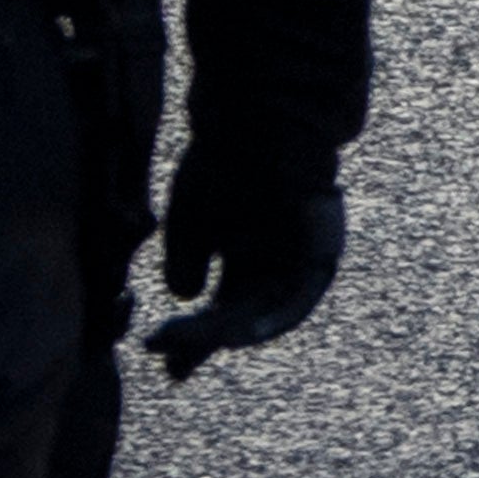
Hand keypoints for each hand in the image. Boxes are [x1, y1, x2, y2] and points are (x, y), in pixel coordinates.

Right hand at [142, 166, 343, 376]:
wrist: (258, 125)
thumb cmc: (222, 164)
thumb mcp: (191, 217)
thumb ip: (185, 258)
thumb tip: (185, 296)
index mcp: (240, 258)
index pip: (218, 308)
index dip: (191, 335)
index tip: (157, 352)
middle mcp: (270, 267)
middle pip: (238, 317)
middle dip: (202, 338)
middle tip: (164, 353)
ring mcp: (295, 264)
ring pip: (264, 313)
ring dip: (230, 332)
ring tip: (192, 340)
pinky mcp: (320, 256)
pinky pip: (300, 298)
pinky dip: (274, 317)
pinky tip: (243, 332)